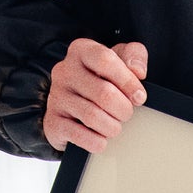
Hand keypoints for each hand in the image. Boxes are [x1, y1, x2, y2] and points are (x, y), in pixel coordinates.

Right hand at [43, 38, 147, 152]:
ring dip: (112, 127)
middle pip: (104, 92)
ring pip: (93, 116)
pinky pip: (80, 135)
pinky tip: (101, 139)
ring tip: (115, 126)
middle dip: (123, 109)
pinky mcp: (53, 122)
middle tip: (126, 114)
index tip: (139, 96)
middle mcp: (64, 71)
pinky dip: (97, 142)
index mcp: (81, 51)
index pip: (105, 60)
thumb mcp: (119, 61)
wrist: (70, 108)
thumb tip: (138, 71)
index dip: (128, 81)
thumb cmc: (100, 82)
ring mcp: (56, 96)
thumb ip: (134, 56)